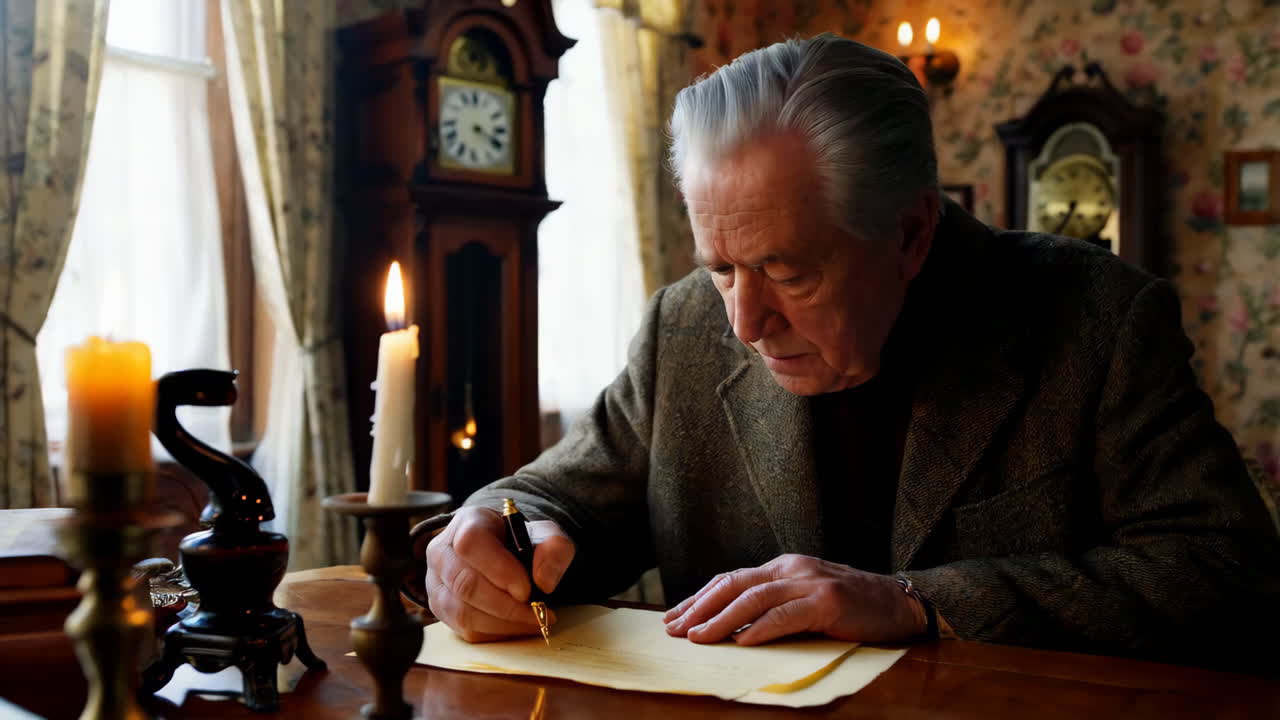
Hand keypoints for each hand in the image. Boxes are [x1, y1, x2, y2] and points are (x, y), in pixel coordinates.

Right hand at [425, 505, 575, 642]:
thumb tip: (543, 582)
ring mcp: (437, 582)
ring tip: (533, 621)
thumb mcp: (545, 535)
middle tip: (538, 612)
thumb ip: (554, 549)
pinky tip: (517, 625)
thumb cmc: (520, 542)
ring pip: (463, 612)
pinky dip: (496, 633)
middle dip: (507, 606)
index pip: (471, 544)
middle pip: (465, 584)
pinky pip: (465, 630)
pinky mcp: (441, 609)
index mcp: (467, 523)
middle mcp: (443, 552)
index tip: (527, 589)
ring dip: (504, 624)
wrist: (503, 552)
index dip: (499, 570)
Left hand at [663, 554, 923, 644]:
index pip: (732, 580)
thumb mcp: (807, 601)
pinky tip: (741, 640)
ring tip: (697, 636)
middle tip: (673, 627)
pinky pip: (787, 614)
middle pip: (734, 584)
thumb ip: (776, 607)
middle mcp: (792, 569)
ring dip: (721, 618)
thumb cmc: (854, 609)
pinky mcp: (829, 601)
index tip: (675, 617)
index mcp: (784, 568)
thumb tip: (732, 630)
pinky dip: (761, 627)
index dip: (701, 598)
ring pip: (754, 597)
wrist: (903, 604)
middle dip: (699, 606)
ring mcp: (810, 582)